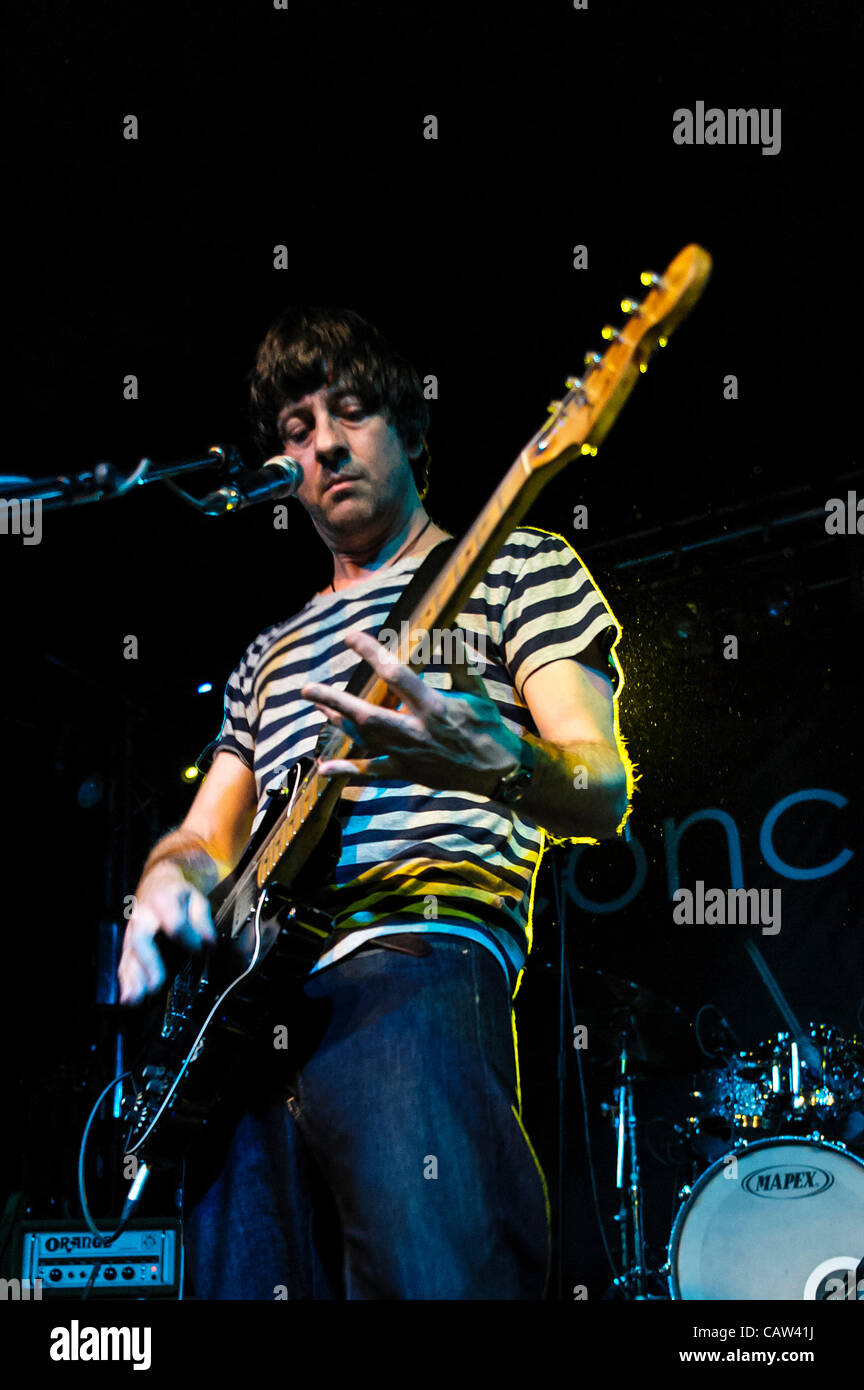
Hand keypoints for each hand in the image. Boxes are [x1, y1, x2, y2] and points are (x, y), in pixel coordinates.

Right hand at [118, 861, 215, 1004]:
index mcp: (162, 900)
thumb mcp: (197, 898)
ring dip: (132, 977)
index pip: (174, 921)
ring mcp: (133, 928)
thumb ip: (203, 920)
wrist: (158, 881)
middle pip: (142, 939)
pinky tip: (127, 995)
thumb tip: (208, 941)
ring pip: (130, 953)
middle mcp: (143, 915)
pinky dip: (125, 979)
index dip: (186, 936)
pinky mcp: (129, 940)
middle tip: (156, 983)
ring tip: (136, 997)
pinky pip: (125, 960)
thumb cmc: (178, 892)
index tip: (197, 949)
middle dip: (148, 962)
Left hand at [301, 629, 521, 794]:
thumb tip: (448, 627)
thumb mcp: (476, 690)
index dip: (370, 654)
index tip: (350, 637)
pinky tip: (323, 769)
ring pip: (363, 738)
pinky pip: (372, 772)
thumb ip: (458, 659)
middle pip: (366, 714)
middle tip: (307, 688)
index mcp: (434, 707)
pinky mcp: (406, 772)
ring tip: (317, 706)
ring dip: (336, 723)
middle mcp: (415, 731)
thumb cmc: (487, 725)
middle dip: (334, 700)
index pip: (395, 675)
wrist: (496, 770)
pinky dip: (347, 772)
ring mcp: (408, 754)